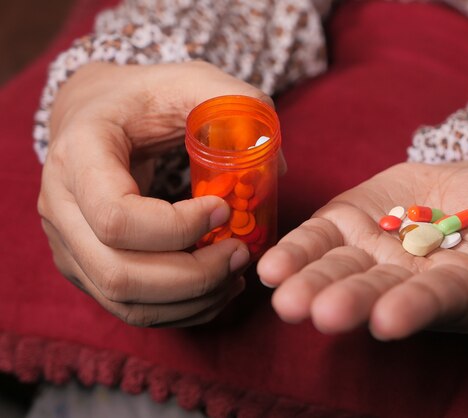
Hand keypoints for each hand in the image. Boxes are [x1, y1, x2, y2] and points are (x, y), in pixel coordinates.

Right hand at [39, 61, 273, 326]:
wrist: (97, 113)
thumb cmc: (147, 97)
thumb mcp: (191, 81)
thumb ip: (237, 106)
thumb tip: (275, 168)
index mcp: (78, 154)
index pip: (116, 217)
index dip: (178, 227)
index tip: (224, 208)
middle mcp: (58, 206)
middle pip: (119, 273)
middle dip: (194, 276)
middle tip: (241, 253)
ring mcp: (67, 243)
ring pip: (124, 301)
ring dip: (191, 299)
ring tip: (235, 272)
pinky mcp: (85, 266)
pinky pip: (130, 308)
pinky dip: (180, 309)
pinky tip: (216, 286)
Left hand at [257, 162, 467, 338]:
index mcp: (456, 289)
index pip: (435, 301)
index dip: (414, 308)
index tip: (391, 320)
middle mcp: (405, 281)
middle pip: (375, 292)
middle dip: (349, 301)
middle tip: (323, 313)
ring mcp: (369, 254)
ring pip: (337, 270)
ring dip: (310, 283)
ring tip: (284, 296)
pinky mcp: (343, 224)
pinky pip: (316, 240)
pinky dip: (294, 252)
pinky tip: (271, 266)